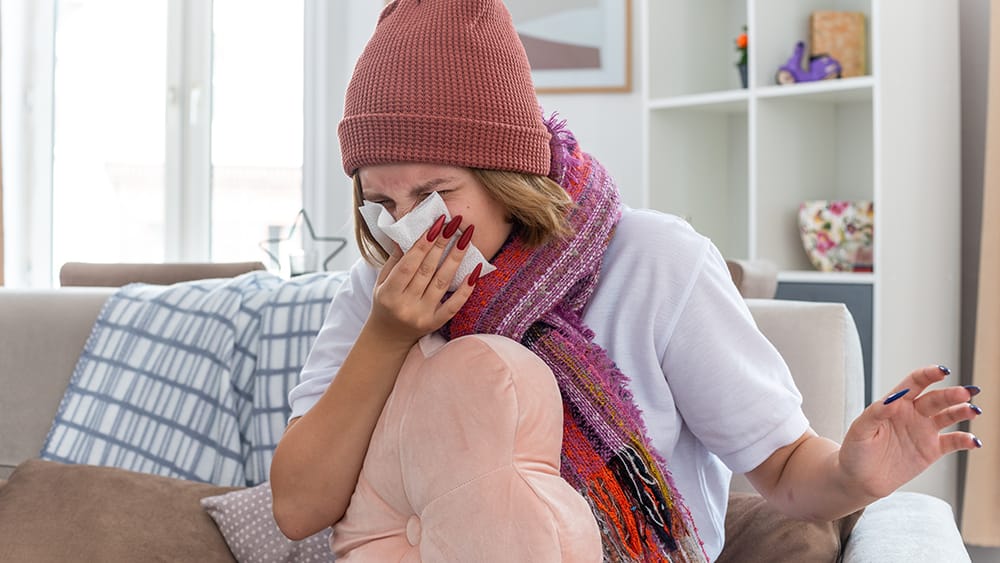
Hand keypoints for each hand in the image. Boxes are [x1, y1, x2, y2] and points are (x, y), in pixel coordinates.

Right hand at [367, 215, 479, 345]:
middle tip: (454, 223)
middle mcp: (406, 305)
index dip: (423, 244)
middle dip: (442, 244)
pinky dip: (465, 288)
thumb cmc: (385, 302)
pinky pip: (454, 305)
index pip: (408, 264)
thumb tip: (406, 234)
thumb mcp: (382, 281)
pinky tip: (475, 270)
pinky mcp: (436, 324)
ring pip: (442, 283)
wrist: (388, 337)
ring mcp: (422, 316)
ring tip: (466, 238)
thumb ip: (395, 260)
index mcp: (389, 293)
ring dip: (455, 258)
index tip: (436, 224)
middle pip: (427, 270)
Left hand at [838, 365, 982, 497]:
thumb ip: (875, 414)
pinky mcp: (932, 451)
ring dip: (962, 412)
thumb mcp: (860, 430)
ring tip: (973, 411)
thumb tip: (892, 400)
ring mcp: (924, 431)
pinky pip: (953, 442)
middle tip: (964, 393)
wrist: (859, 479)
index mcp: (894, 403)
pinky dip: (965, 440)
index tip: (942, 371)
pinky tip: (973, 441)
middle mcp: (912, 413)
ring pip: (948, 416)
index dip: (928, 375)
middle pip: (935, 399)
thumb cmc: (855, 451)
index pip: (914, 383)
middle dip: (951, 394)